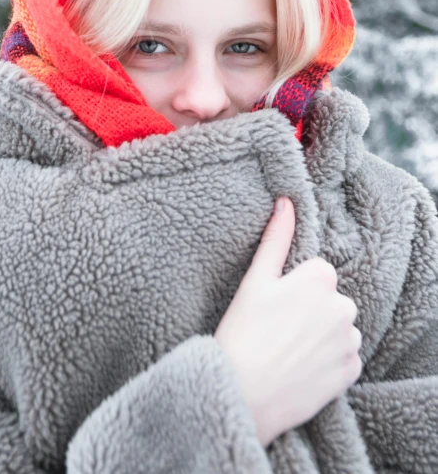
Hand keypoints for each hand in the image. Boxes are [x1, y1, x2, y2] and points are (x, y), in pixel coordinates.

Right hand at [214, 197, 361, 446]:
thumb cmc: (243, 333)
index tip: (273, 306)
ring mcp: (349, 341)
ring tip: (287, 350)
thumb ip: (276, 239)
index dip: (293, 288)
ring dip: (321, 336)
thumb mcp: (255, 280)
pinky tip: (300, 367)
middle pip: (329, 300)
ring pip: (338, 328)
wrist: (243, 392)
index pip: (316, 273)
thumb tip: (286, 202)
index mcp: (321, 278)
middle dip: (310, 310)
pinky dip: (327, 362)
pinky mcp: (351, 371)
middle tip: (277, 329)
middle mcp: (343, 306)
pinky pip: (344, 358)